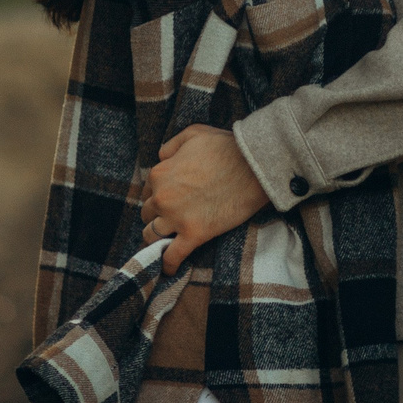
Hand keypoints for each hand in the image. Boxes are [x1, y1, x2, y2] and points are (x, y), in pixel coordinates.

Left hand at [141, 125, 269, 274]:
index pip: (148, 190)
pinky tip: (169, 269)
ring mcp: (177, 218)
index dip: (159, 194)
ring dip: (158, 238)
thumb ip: (170, 146)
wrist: (254, 166)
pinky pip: (173, 256)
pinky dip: (168, 264)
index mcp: (159, 173)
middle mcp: (162, 197)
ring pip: (152, 235)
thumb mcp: (193, 134)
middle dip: (157, 215)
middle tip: (172, 216)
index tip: (171, 198)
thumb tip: (162, 158)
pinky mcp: (195, 234)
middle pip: (147, 214)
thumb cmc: (227, 147)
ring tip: (167, 241)